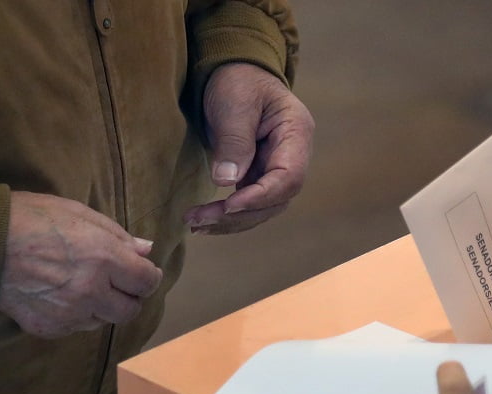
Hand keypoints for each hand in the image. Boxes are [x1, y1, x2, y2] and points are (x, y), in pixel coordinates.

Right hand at [0, 191, 161, 337]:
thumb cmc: (31, 218)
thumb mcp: (79, 214)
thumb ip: (118, 235)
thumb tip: (146, 250)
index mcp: (104, 258)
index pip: (146, 282)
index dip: (149, 277)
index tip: (143, 273)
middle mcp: (91, 291)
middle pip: (130, 310)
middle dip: (129, 297)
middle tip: (118, 284)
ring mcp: (69, 314)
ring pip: (103, 321)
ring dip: (101, 307)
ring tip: (82, 286)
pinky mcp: (49, 328)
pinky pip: (75, 328)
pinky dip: (75, 316)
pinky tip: (60, 296)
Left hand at [183, 62, 313, 234]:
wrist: (234, 72)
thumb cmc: (238, 80)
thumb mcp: (234, 102)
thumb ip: (234, 140)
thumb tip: (227, 181)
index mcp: (296, 133)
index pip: (288, 177)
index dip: (260, 196)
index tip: (228, 205)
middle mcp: (293, 157)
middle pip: (275, 200)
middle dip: (238, 215)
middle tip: (199, 219)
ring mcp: (276, 170)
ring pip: (262, 209)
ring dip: (229, 222)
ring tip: (194, 224)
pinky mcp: (259, 177)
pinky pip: (248, 205)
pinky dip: (227, 216)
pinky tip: (202, 221)